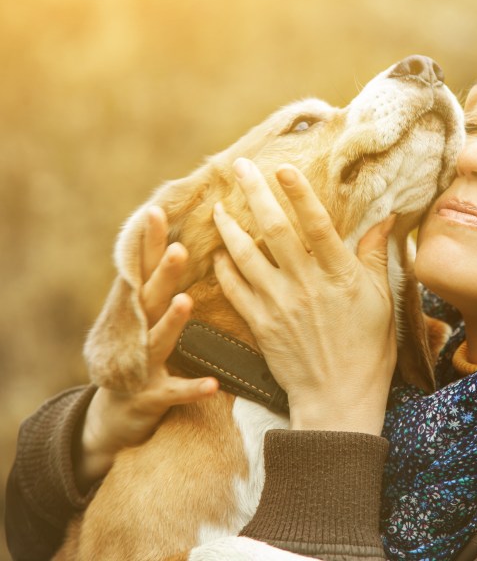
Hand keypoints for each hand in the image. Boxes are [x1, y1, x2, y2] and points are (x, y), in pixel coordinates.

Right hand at [77, 207, 218, 488]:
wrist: (113, 416)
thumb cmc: (138, 356)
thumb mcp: (146, 320)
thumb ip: (160, 288)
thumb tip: (181, 242)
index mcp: (139, 311)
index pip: (145, 270)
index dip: (150, 243)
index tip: (156, 210)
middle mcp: (136, 332)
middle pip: (150, 298)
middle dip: (163, 273)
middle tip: (179, 248)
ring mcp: (140, 364)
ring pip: (157, 339)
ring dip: (171, 321)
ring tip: (187, 301)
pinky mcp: (150, 397)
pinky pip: (175, 392)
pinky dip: (192, 389)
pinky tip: (213, 384)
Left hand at [213, 158, 396, 435]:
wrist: (338, 399)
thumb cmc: (368, 349)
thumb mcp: (382, 300)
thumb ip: (375, 256)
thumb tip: (387, 218)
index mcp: (339, 276)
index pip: (316, 224)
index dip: (298, 193)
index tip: (282, 167)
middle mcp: (305, 285)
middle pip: (274, 230)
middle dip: (254, 194)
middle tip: (239, 166)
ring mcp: (279, 304)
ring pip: (245, 256)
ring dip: (229, 228)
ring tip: (218, 206)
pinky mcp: (261, 324)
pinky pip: (234, 290)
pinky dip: (223, 269)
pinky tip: (217, 253)